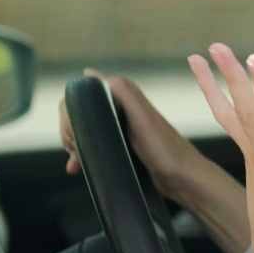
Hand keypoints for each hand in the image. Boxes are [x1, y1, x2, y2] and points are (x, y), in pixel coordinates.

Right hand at [59, 69, 201, 197]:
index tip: (74, 134)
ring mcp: (120, 128)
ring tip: (77, 161)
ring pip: (83, 130)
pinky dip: (81, 155)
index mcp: (123, 97)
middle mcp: (120, 108)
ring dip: (74, 145)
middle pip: (78, 113)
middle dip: (70, 132)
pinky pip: (92, 146)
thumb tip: (89, 73)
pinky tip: (76, 167)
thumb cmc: (165, 150)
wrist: (183, 179)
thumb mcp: (142, 118)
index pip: (81, 95)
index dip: (72, 113)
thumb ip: (122, 91)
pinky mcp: (121, 146)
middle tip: (76, 152)